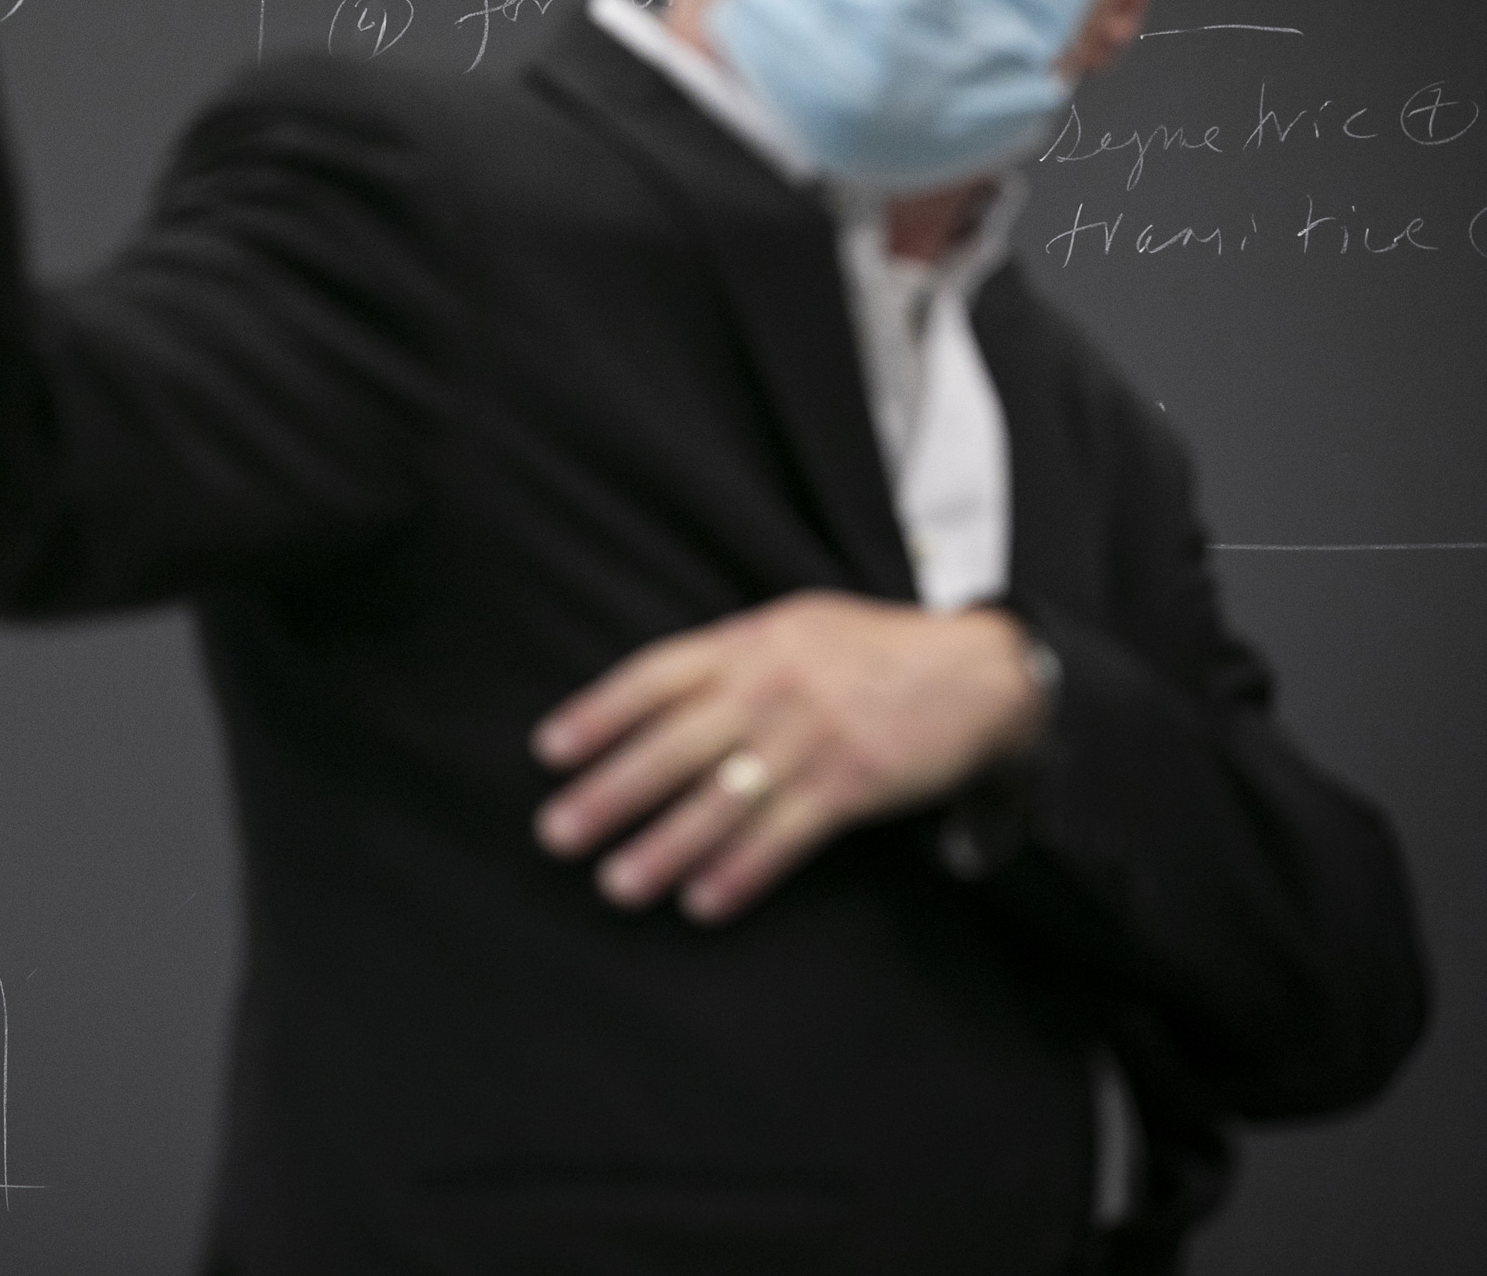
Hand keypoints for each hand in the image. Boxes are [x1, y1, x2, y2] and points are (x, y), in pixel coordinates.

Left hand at [530, 593, 1046, 922]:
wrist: (980, 671)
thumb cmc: (873, 649)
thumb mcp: (795, 626)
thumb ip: (730, 657)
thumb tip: (655, 696)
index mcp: (748, 643)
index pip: (654, 677)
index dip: (598, 714)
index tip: (549, 752)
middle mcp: (771, 687)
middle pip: (674, 745)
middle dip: (610, 792)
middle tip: (557, 833)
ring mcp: (812, 737)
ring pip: (721, 800)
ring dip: (664, 847)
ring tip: (616, 885)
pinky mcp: (852, 784)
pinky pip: (784, 835)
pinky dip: (741, 871)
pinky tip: (702, 902)